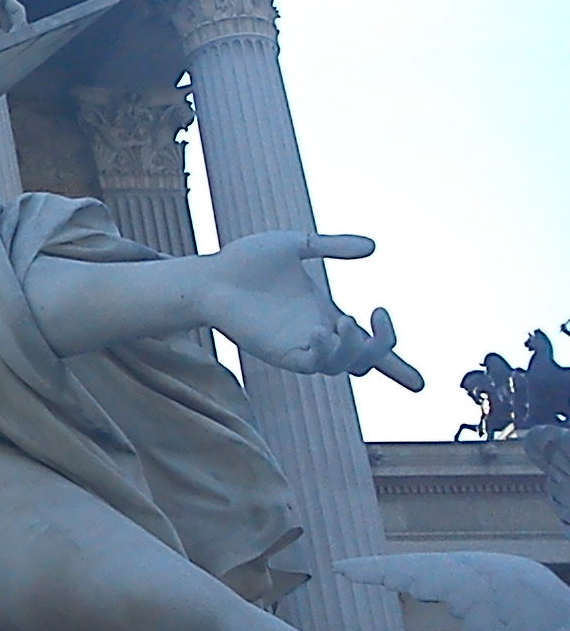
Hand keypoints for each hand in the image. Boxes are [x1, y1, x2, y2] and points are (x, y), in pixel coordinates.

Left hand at [196, 232, 422, 388]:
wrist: (209, 273)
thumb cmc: (245, 260)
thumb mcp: (297, 244)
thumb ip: (332, 246)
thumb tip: (372, 247)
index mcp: (325, 315)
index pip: (368, 346)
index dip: (396, 366)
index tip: (421, 385)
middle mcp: (317, 335)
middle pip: (365, 361)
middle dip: (382, 346)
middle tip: (373, 316)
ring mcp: (299, 346)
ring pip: (344, 365)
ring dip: (355, 346)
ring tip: (345, 320)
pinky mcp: (279, 352)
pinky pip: (311, 365)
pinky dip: (324, 351)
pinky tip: (319, 331)